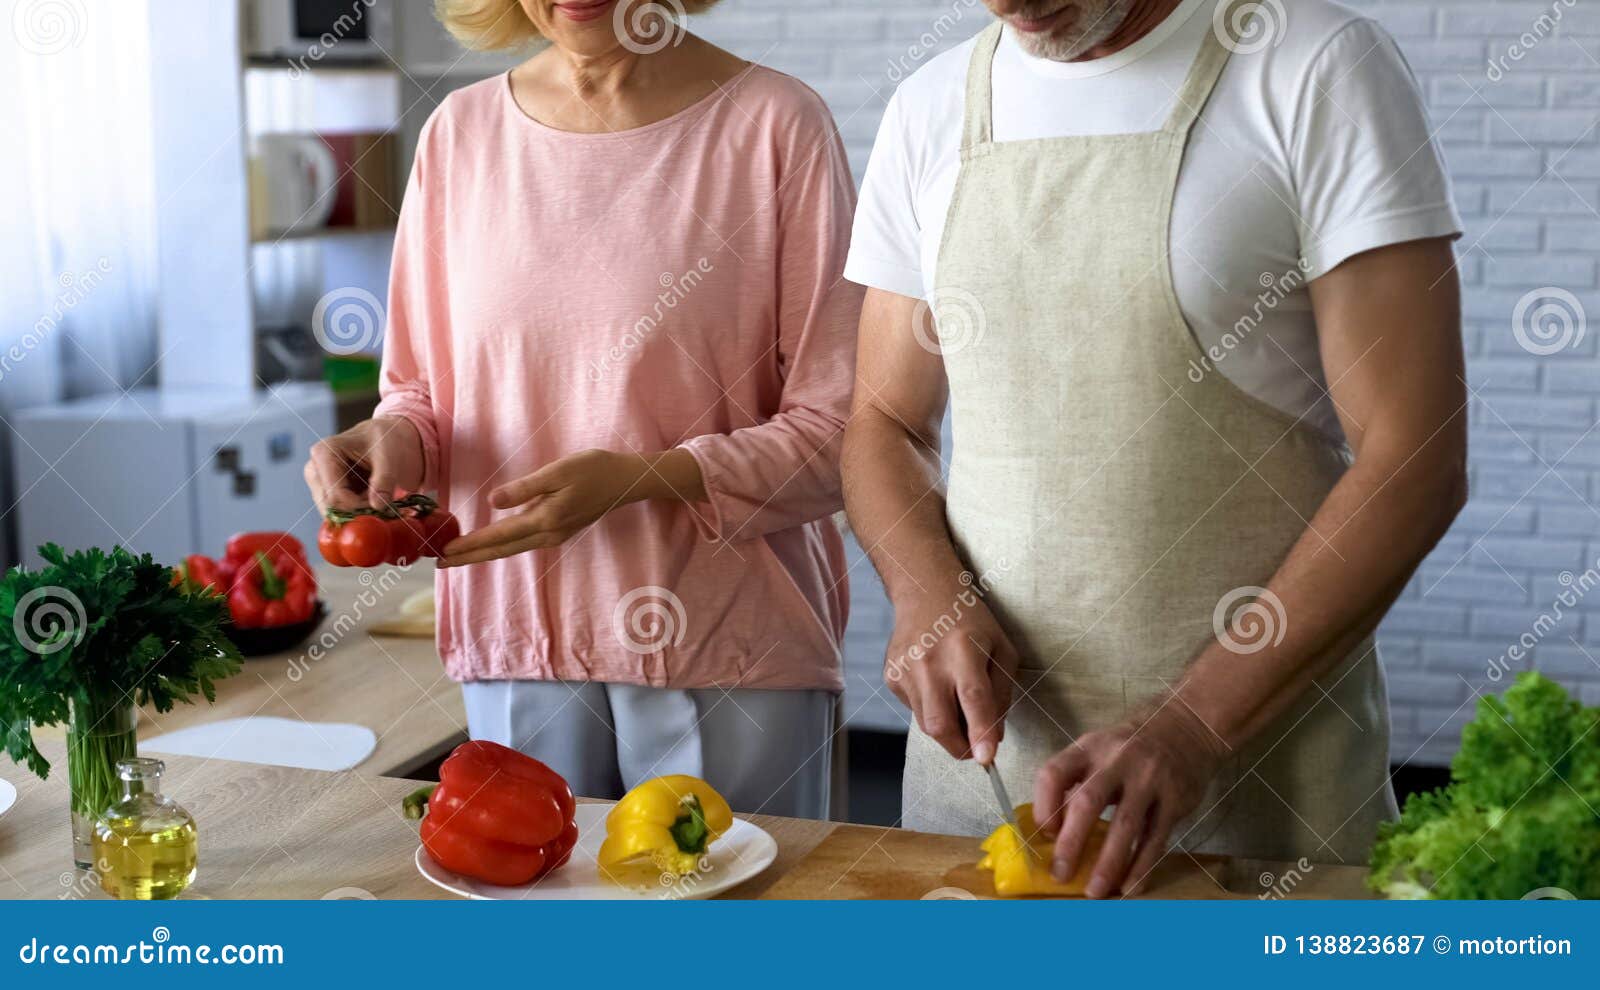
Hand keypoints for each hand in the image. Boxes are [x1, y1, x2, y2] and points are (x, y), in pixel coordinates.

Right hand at [305, 417, 423, 512]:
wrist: (389, 438)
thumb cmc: (387, 440)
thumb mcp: (390, 456)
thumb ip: (384, 480)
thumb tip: (378, 505)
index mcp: (324, 454)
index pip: (334, 496)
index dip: (359, 505)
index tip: (381, 501)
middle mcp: (315, 470)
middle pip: (331, 508)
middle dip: (359, 510)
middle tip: (383, 500)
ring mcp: (318, 483)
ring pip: (335, 514)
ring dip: (360, 512)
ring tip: (379, 496)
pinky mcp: (326, 493)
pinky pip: (339, 513)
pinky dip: (359, 512)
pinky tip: (374, 499)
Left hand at [441, 449, 647, 565]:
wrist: (626, 481)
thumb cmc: (593, 470)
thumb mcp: (558, 472)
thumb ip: (525, 488)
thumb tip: (493, 501)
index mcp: (545, 519)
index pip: (498, 535)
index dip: (470, 544)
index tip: (445, 550)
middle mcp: (547, 534)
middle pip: (501, 550)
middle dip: (470, 556)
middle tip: (441, 563)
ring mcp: (554, 535)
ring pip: (511, 549)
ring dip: (484, 553)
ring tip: (459, 556)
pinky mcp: (559, 531)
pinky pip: (522, 543)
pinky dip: (501, 546)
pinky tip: (492, 544)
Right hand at [886, 581, 1019, 764]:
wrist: (925, 591)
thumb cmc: (971, 621)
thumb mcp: (1002, 650)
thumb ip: (1001, 694)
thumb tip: (994, 737)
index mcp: (963, 650)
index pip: (972, 698)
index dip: (981, 732)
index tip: (987, 760)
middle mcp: (930, 662)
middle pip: (940, 724)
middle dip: (960, 748)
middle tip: (976, 749)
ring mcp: (905, 670)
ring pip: (926, 724)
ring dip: (948, 728)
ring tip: (957, 701)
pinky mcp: (891, 676)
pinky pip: (914, 710)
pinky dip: (931, 708)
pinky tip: (936, 683)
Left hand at [1032, 701, 1225, 897]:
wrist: (1185, 727)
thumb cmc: (1127, 747)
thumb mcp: (1096, 749)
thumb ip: (1074, 781)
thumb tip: (1050, 831)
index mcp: (1088, 748)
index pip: (1054, 773)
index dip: (1044, 806)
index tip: (1045, 834)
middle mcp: (1117, 761)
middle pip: (1089, 802)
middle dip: (1072, 842)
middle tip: (1061, 874)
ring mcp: (1149, 780)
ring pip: (1126, 826)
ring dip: (1109, 863)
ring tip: (1095, 891)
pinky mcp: (1175, 799)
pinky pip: (1156, 838)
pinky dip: (1142, 866)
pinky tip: (1130, 887)